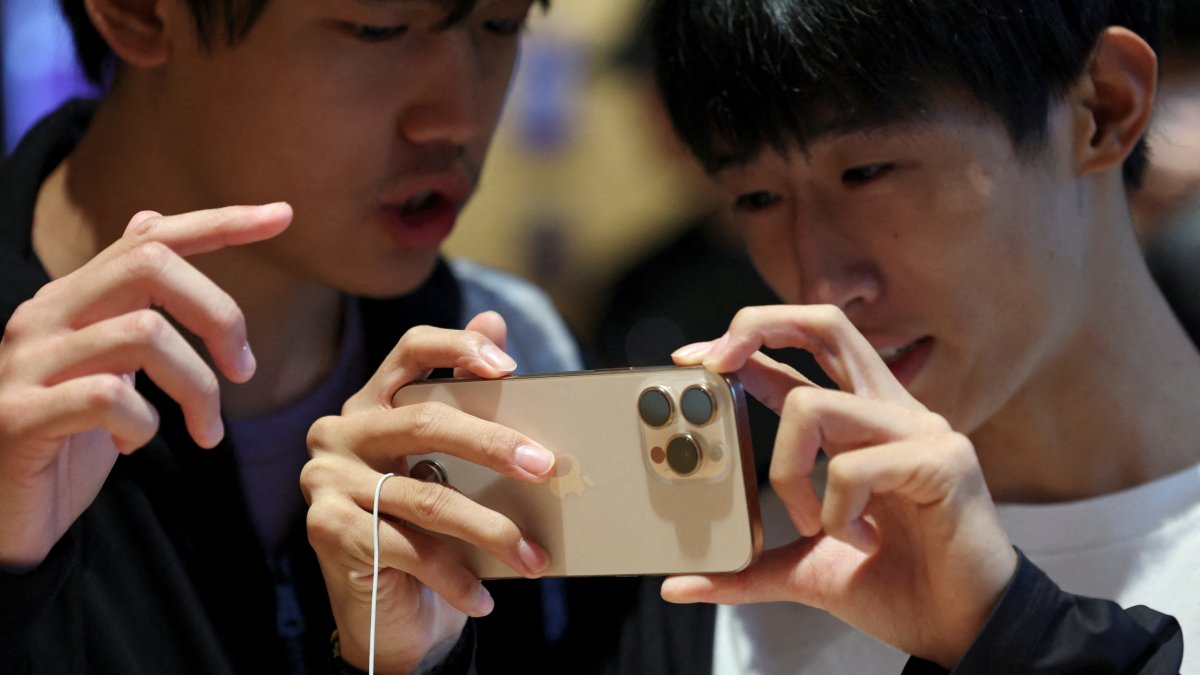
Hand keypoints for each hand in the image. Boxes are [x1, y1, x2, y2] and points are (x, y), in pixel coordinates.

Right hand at [0, 204, 290, 571]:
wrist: (2, 520)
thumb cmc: (62, 441)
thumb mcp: (105, 361)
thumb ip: (127, 301)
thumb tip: (150, 220)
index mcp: (71, 300)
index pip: (150, 238)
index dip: (221, 223)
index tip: (283, 215)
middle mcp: (44, 316)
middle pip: (150, 264)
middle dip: (220, 313)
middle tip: (244, 370)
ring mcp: (26, 363)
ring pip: (143, 332)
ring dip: (197, 387)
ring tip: (205, 431)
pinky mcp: (18, 416)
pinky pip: (107, 397)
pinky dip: (144, 423)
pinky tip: (134, 445)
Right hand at [303, 312, 553, 673]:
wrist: (389, 616)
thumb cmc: (429, 533)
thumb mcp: (454, 469)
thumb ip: (469, 402)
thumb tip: (495, 321)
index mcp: (371, 404)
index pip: (411, 350)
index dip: (458, 347)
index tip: (510, 366)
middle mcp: (339, 432)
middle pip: (425, 421)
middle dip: (494, 445)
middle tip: (546, 467)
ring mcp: (325, 480)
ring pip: (428, 495)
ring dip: (491, 531)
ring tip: (534, 555)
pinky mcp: (326, 528)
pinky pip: (409, 548)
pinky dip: (455, 577)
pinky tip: (484, 597)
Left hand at [665, 305, 1016, 667]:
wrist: (962, 632)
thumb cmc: (898, 588)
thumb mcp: (804, 567)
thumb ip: (749, 566)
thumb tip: (681, 585)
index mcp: (861, 425)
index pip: (801, 357)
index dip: (747, 343)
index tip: (689, 360)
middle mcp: (891, 412)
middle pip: (826, 323)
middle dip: (758, 326)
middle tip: (714, 363)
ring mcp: (920, 429)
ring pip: (811, 405)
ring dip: (787, 474)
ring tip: (811, 526)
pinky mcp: (941, 459)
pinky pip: (850, 467)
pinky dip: (836, 513)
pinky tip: (864, 542)